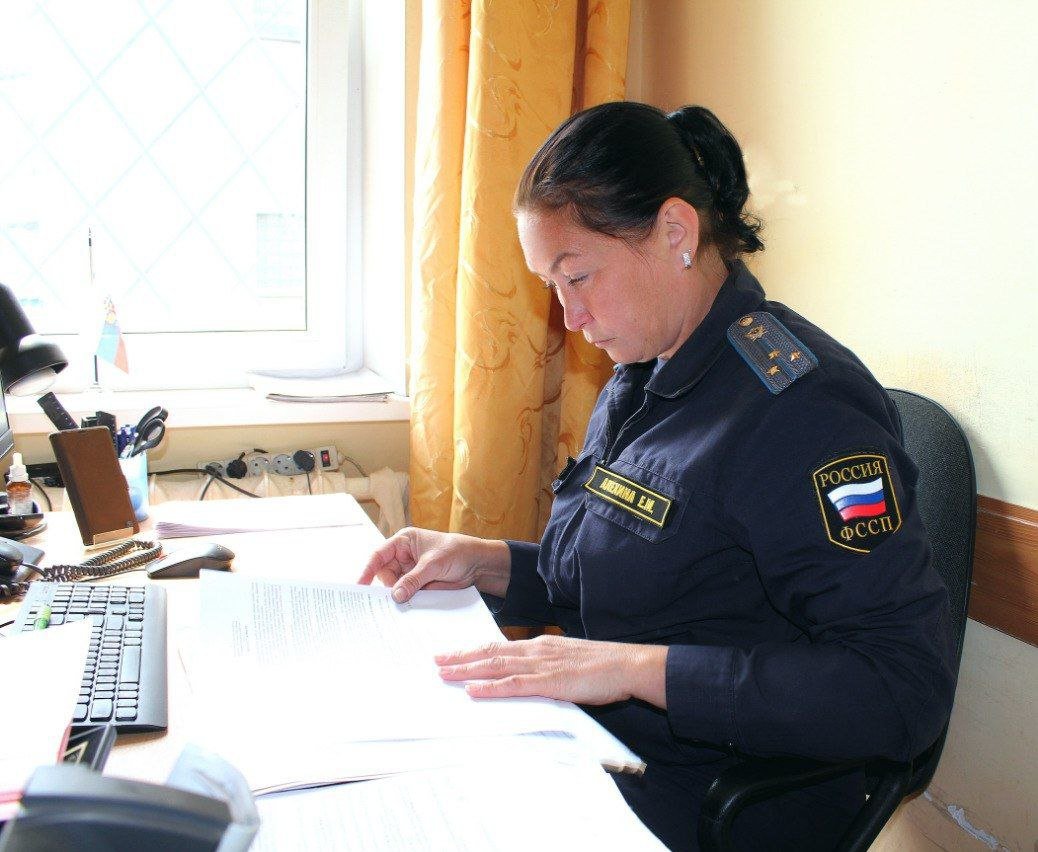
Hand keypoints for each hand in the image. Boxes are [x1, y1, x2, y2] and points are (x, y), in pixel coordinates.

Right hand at [359, 527, 509, 601]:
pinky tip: (404, 611)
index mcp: (403, 542)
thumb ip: (414, 579)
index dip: (368, 570)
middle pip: (384, 575)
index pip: (379, 556)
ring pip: (394, 587)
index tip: (359, 585)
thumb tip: (396, 596)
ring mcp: (410, 572)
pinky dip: (405, 603)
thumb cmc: (456, 552)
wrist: (477, 565)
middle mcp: (403, 557)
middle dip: (385, 589)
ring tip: (395, 609)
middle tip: (383, 604)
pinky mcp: (418, 585)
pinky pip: (406, 595)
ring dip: (396, 597)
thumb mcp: (433, 564)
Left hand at [436, 634, 667, 707]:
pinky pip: (515, 685)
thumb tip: (526, 678)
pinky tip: (474, 690)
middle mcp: (535, 650)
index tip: (452, 653)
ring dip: (468, 670)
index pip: (499, 646)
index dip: (473, 650)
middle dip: (461, 657)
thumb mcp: (567, 661)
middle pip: (490, 652)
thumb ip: (544, 667)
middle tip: (436, 661)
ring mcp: (542, 665)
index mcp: (539, 645)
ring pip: (497, 666)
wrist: (626, 664)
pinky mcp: (551, 682)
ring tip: (445, 673)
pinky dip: (491, 687)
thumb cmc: (601, 666)